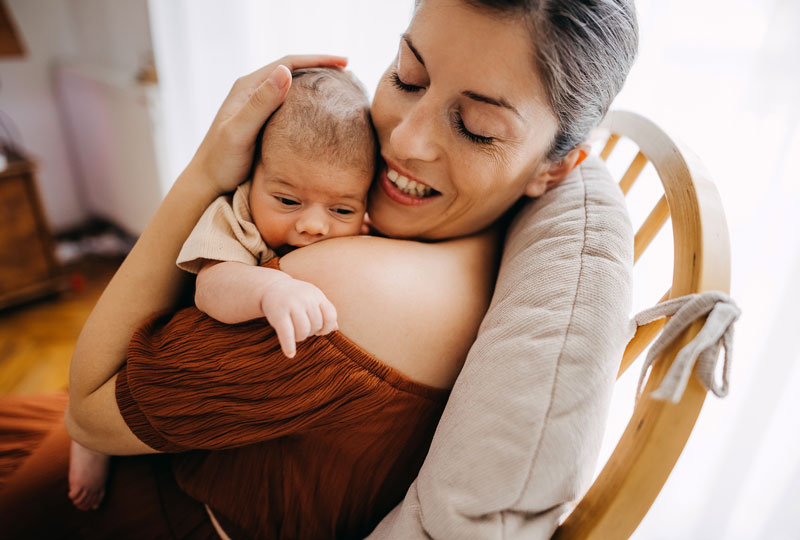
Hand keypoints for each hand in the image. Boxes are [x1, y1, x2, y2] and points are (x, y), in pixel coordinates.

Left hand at [187, 55, 347, 194]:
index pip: (288, 63)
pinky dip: (310, 105)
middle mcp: (253, 92)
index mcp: (248, 87)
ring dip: (317, 86)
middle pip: (293, 72)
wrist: (208, 184)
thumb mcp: (240, 131)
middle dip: (322, 69)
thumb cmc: (221, 161)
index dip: (319, 59)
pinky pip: (292, 107)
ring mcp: (258, 108)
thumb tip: (286, 72)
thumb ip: (261, 103)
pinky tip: (324, 116)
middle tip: (350, 75)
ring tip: (342, 90)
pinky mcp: (263, 124)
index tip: (345, 62)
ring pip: (294, 89)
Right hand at [260, 276, 338, 357]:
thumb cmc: (296, 296)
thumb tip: (335, 328)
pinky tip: (290, 354)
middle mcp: (306, 299)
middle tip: (302, 329)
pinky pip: (287, 333)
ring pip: (304, 330)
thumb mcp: (312, 298)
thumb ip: (324, 311)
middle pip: (316, 324)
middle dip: (311, 332)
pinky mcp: (278, 313)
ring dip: (300, 337)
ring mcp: (292, 305)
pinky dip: (289, 346)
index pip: (330, 316)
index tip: (320, 331)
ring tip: (295, 335)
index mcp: (317, 295)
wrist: (272, 286)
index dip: (327, 327)